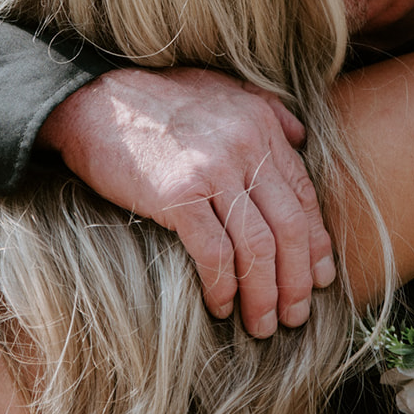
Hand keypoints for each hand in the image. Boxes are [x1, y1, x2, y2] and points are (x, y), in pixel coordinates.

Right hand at [40, 67, 335, 337]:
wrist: (93, 102)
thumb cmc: (155, 101)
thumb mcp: (220, 89)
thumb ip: (266, 110)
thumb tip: (300, 135)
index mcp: (259, 126)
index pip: (303, 195)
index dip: (317, 243)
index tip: (320, 278)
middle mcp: (244, 147)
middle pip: (289, 228)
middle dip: (297, 280)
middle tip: (295, 315)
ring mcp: (211, 171)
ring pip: (257, 247)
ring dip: (265, 294)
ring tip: (263, 324)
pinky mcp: (177, 195)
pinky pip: (214, 253)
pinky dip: (223, 287)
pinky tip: (221, 306)